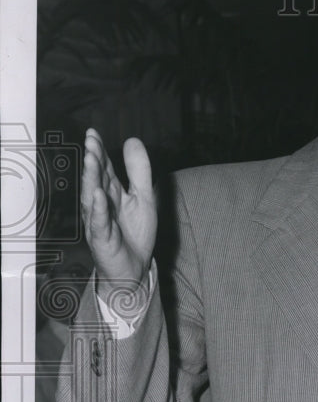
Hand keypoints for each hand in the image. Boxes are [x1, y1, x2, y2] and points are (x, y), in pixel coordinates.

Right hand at [81, 129, 156, 299]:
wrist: (134, 268)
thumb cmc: (135, 233)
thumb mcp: (144, 197)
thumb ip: (139, 171)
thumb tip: (132, 140)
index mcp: (111, 192)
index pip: (104, 168)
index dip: (99, 151)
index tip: (93, 133)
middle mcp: (101, 204)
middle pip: (96, 179)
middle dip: (93, 160)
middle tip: (91, 141)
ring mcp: (99, 221)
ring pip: (93, 197)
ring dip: (92, 179)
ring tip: (91, 160)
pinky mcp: (102, 238)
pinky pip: (99, 222)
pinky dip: (98, 209)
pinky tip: (98, 195)